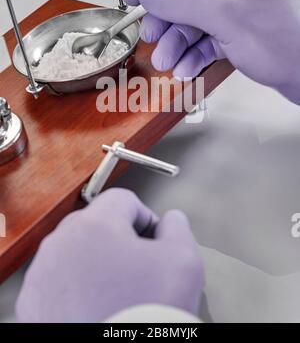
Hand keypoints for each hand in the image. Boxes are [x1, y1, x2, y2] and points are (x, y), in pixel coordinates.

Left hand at [16, 189, 203, 322]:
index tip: (154, 242)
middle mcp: (61, 244)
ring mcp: (43, 274)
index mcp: (95, 226)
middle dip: (120, 239)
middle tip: (138, 269)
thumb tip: (170, 220)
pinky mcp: (35, 302)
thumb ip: (178, 226)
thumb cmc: (146, 316)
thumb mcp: (184, 260)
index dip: (146, 219)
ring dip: (96, 261)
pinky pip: (59, 278)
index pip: (123, 200)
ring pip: (75, 250)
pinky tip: (96, 304)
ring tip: (117, 291)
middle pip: (96, 223)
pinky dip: (76, 285)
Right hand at [123, 0, 299, 103]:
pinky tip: (185, 67)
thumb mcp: (223, 15)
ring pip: (197, 22)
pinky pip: (209, 40)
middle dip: (167, 22)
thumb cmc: (286, 38)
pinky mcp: (242, 34)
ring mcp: (241, 10)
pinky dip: (194, 54)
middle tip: (151, 37)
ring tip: (167, 61)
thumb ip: (179, 3)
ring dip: (178, 43)